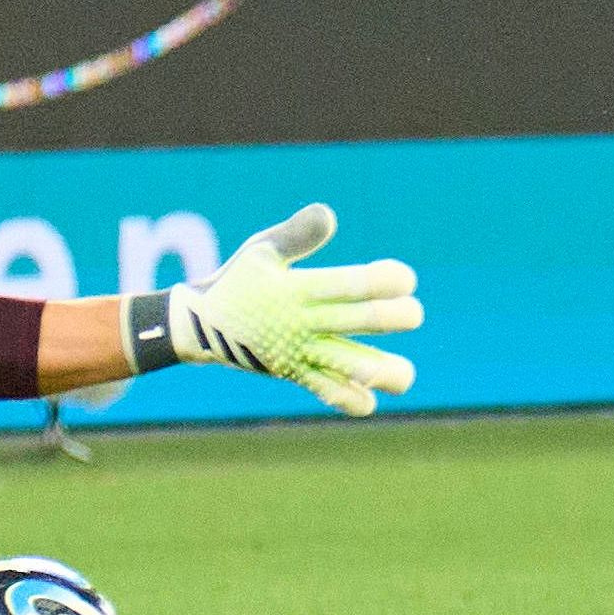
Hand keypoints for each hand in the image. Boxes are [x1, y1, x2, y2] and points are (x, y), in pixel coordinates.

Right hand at [165, 202, 424, 414]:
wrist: (200, 326)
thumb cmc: (240, 280)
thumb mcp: (261, 250)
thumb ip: (296, 235)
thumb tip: (329, 214)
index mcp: (296, 289)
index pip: (348, 284)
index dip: (383, 282)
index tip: (405, 279)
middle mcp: (302, 322)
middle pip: (359, 321)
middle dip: (395, 317)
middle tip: (413, 314)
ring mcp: (299, 352)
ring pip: (349, 366)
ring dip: (382, 371)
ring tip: (403, 374)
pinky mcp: (296, 374)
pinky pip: (326, 392)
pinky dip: (350, 399)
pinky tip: (370, 399)